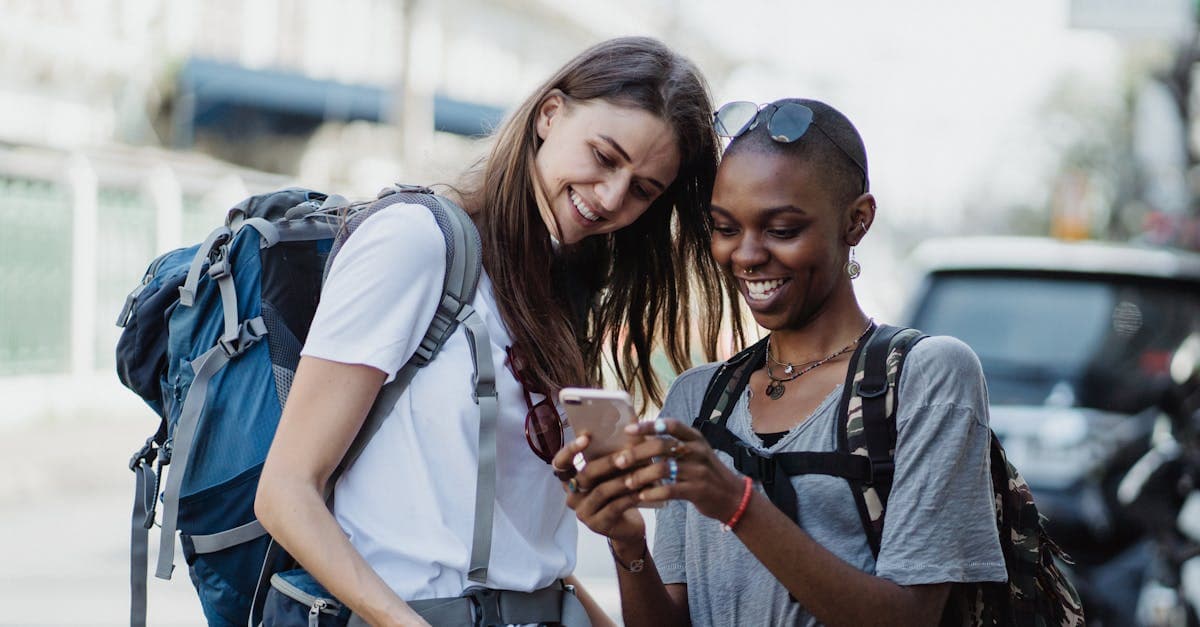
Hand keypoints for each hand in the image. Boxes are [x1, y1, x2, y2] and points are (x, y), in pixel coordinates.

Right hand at [551, 435, 645, 543]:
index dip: (570, 450)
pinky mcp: (598, 524)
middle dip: (606, 463)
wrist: (627, 526)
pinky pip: (614, 507)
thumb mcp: (611, 474)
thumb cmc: (618, 493)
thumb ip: (609, 456)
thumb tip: (626, 427)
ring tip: (640, 471)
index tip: (586, 437)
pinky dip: (629, 496)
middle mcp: (572, 496)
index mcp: (570, 480)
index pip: (560, 463)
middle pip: (585, 475)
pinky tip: (643, 490)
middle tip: (625, 455)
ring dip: (622, 479)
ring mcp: (583, 512)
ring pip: (601, 491)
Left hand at [616, 418, 745, 523]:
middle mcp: (698, 451)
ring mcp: (699, 470)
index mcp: (695, 438)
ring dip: (641, 476)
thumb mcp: (694, 453)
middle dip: (637, 454)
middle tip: (619, 461)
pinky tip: (642, 496)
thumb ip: (673, 445)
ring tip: (627, 483)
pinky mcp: (698, 490)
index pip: (670, 425)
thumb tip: (639, 439)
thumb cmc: (705, 473)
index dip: (648, 425)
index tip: (628, 430)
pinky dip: (653, 493)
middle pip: (661, 446)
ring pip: (663, 469)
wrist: (732, 497)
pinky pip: (670, 490)